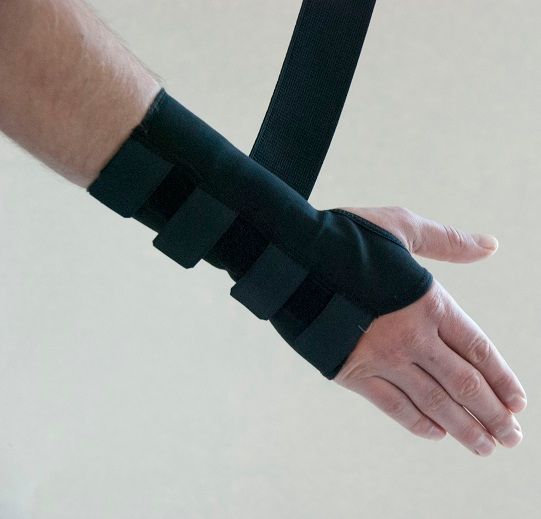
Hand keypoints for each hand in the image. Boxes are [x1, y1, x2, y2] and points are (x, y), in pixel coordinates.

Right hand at [333, 206, 526, 455]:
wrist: (290, 257)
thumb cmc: (345, 238)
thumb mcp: (401, 226)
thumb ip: (447, 241)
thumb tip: (491, 245)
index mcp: (428, 301)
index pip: (477, 348)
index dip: (501, 378)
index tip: (518, 403)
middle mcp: (410, 335)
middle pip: (462, 384)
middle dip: (492, 414)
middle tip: (511, 438)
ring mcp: (380, 357)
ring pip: (432, 402)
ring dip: (462, 428)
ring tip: (484, 447)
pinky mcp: (350, 371)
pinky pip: (392, 405)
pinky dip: (417, 422)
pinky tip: (435, 433)